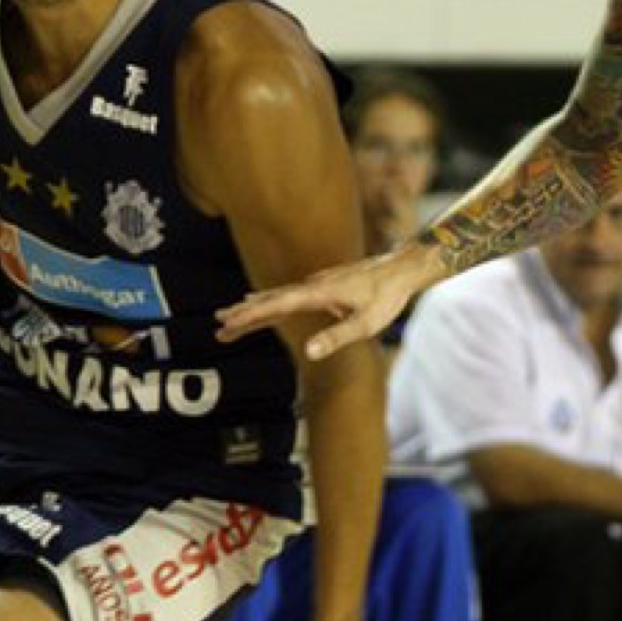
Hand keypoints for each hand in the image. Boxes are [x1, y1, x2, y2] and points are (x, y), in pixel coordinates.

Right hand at [217, 246, 429, 361]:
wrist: (403, 268)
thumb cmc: (387, 297)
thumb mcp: (366, 323)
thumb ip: (337, 337)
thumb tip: (308, 352)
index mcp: (319, 294)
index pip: (276, 305)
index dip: (250, 315)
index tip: (228, 321)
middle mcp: (313, 286)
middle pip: (270, 301)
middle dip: (243, 315)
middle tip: (218, 325)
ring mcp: (317, 285)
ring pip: (278, 298)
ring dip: (254, 309)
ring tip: (230, 318)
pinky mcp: (323, 287)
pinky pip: (290, 297)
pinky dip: (271, 303)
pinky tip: (265, 305)